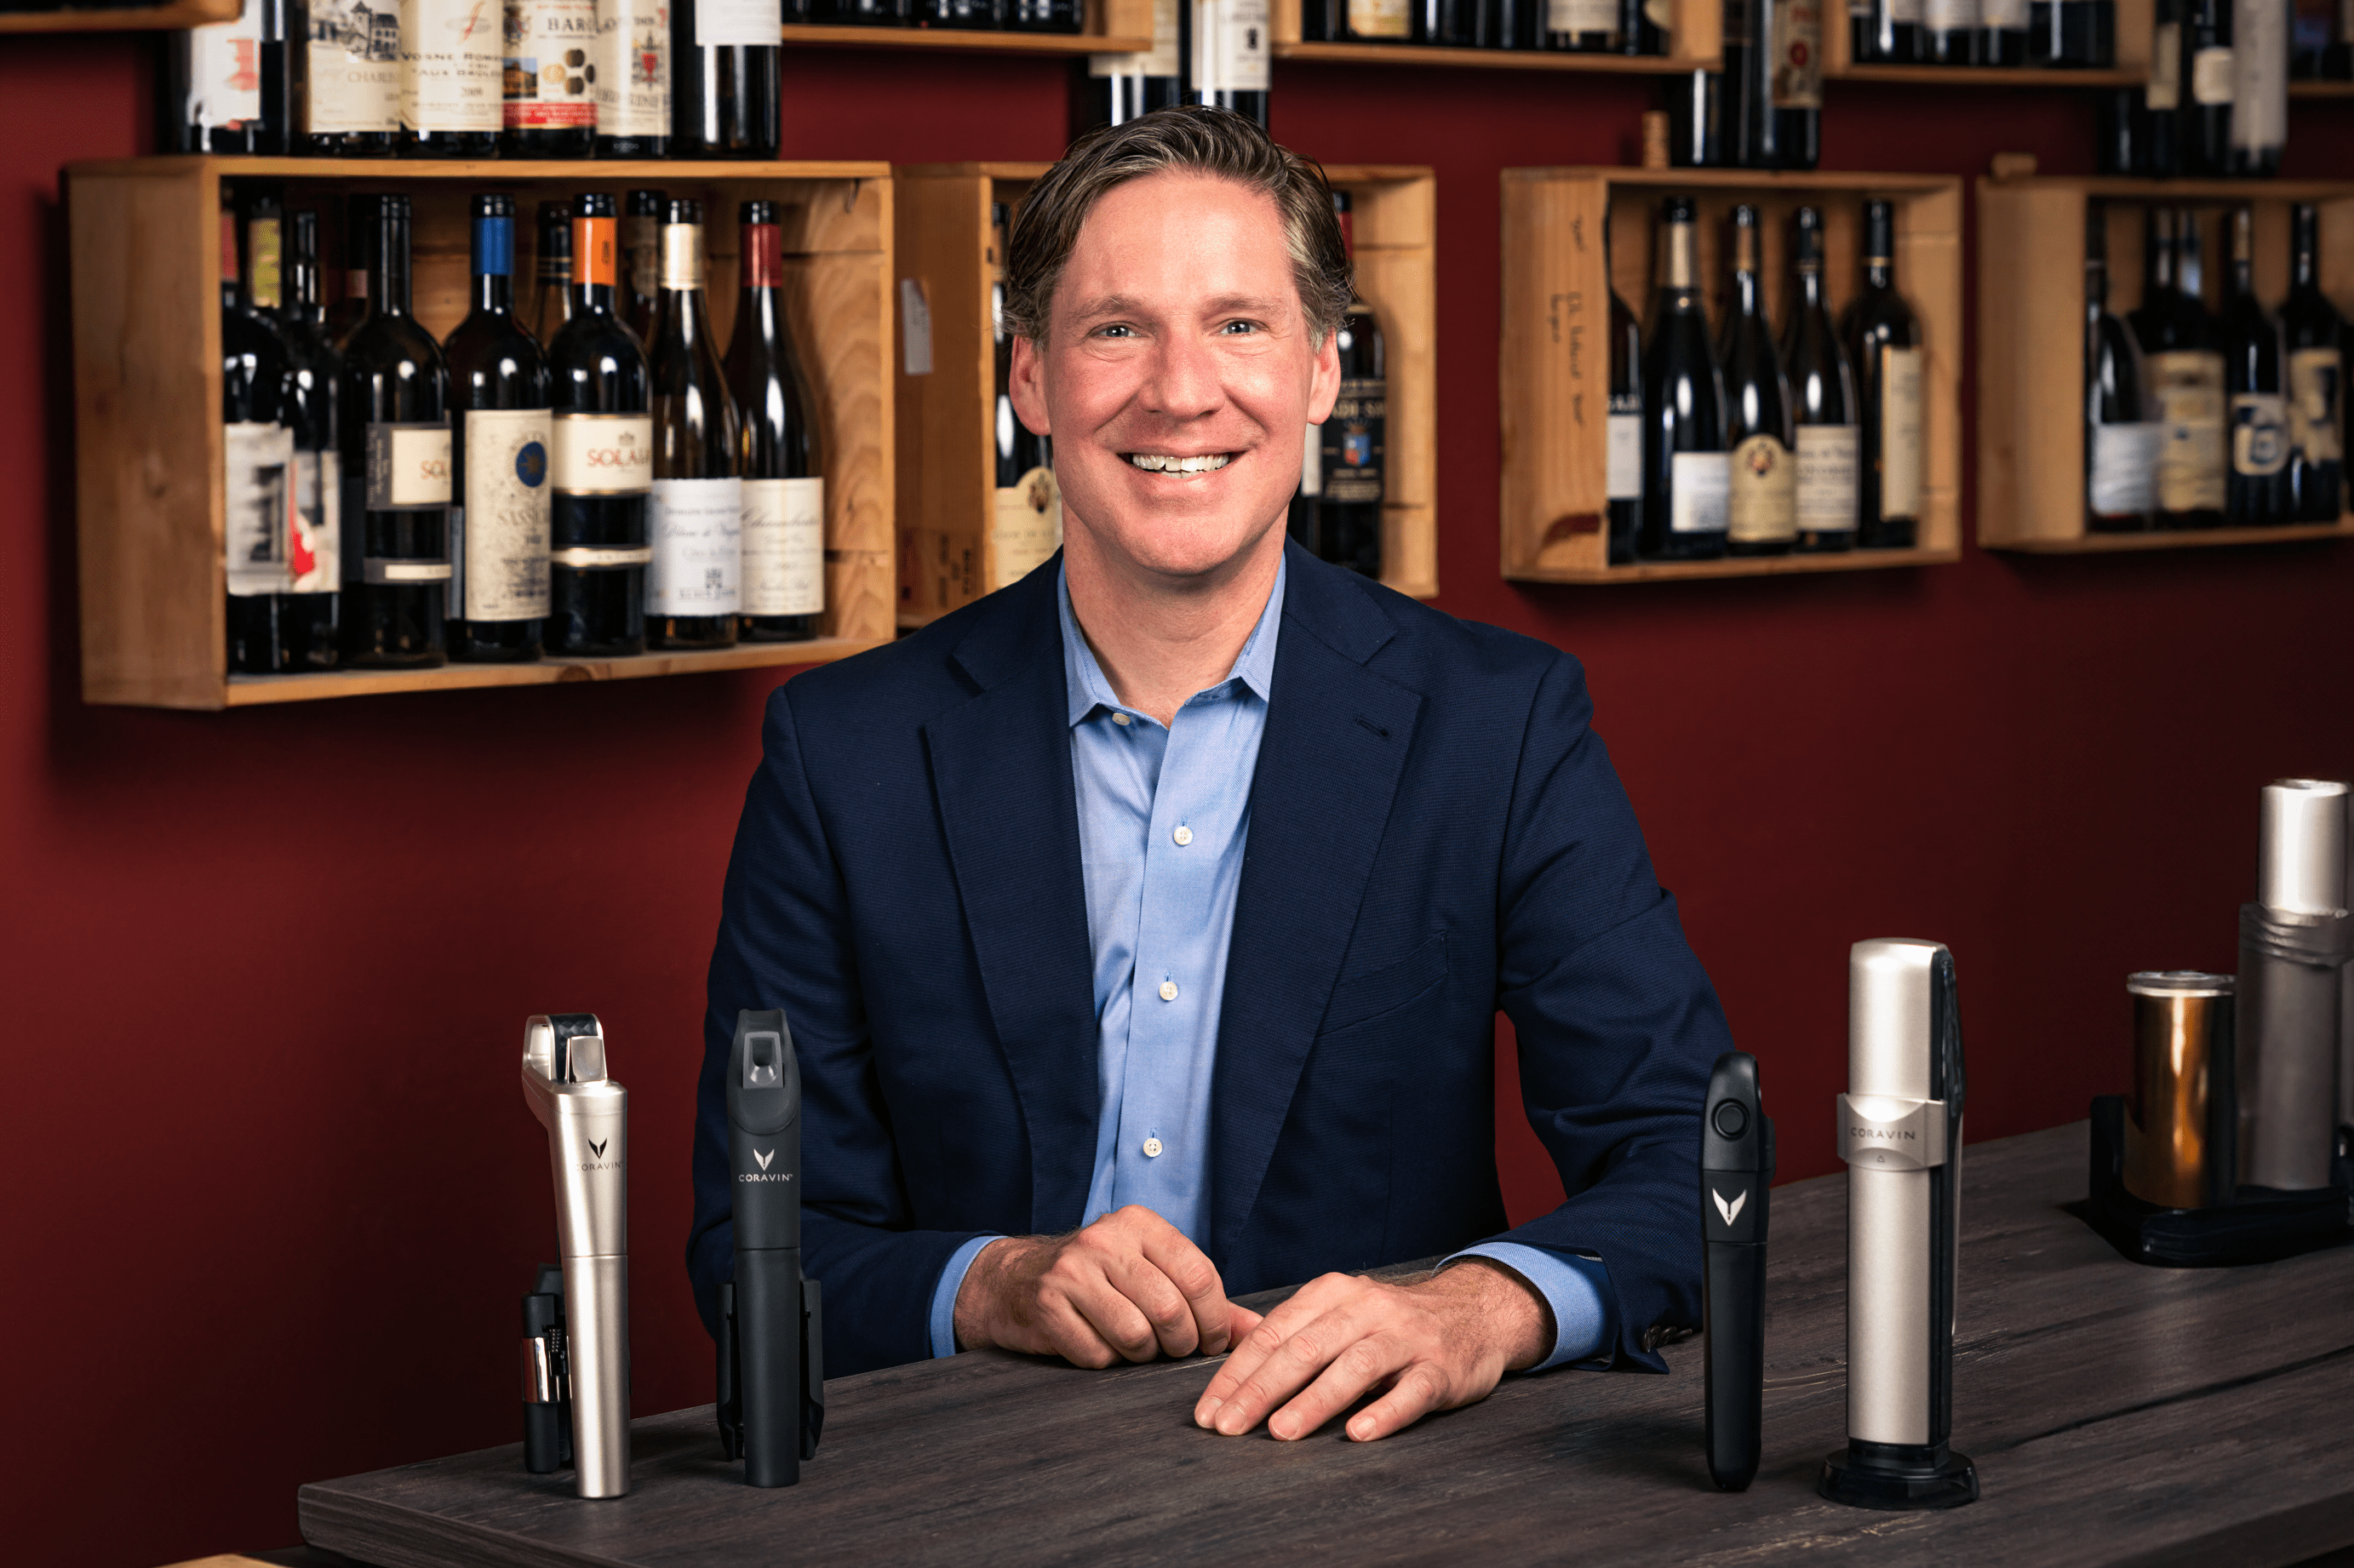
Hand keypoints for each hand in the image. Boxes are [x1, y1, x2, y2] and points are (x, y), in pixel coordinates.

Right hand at [954, 1205, 1256, 1367]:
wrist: (1012, 1279)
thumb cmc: (1097, 1279)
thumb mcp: (1150, 1271)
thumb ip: (1205, 1299)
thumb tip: (1258, 1332)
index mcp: (1140, 1223)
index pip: (1199, 1275)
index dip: (1215, 1320)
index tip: (1211, 1342)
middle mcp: (1106, 1239)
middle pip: (1171, 1310)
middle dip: (1181, 1345)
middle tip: (1174, 1352)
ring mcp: (1072, 1269)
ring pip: (1136, 1336)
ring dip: (1143, 1356)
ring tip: (1136, 1347)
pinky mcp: (1045, 1303)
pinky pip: (1097, 1354)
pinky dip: (1105, 1362)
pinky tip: (1098, 1346)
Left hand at [1192, 1260, 1549, 1442]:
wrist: (1475, 1312)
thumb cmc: (1391, 1323)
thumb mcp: (1341, 1311)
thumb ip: (1293, 1334)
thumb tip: (1230, 1373)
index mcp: (1332, 1294)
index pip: (1273, 1334)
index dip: (1237, 1375)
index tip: (1210, 1412)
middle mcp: (1367, 1309)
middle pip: (1305, 1349)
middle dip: (1261, 1391)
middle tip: (1230, 1426)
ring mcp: (1406, 1338)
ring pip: (1355, 1367)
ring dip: (1315, 1401)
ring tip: (1282, 1431)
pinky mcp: (1441, 1368)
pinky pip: (1411, 1391)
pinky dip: (1384, 1412)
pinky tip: (1359, 1434)